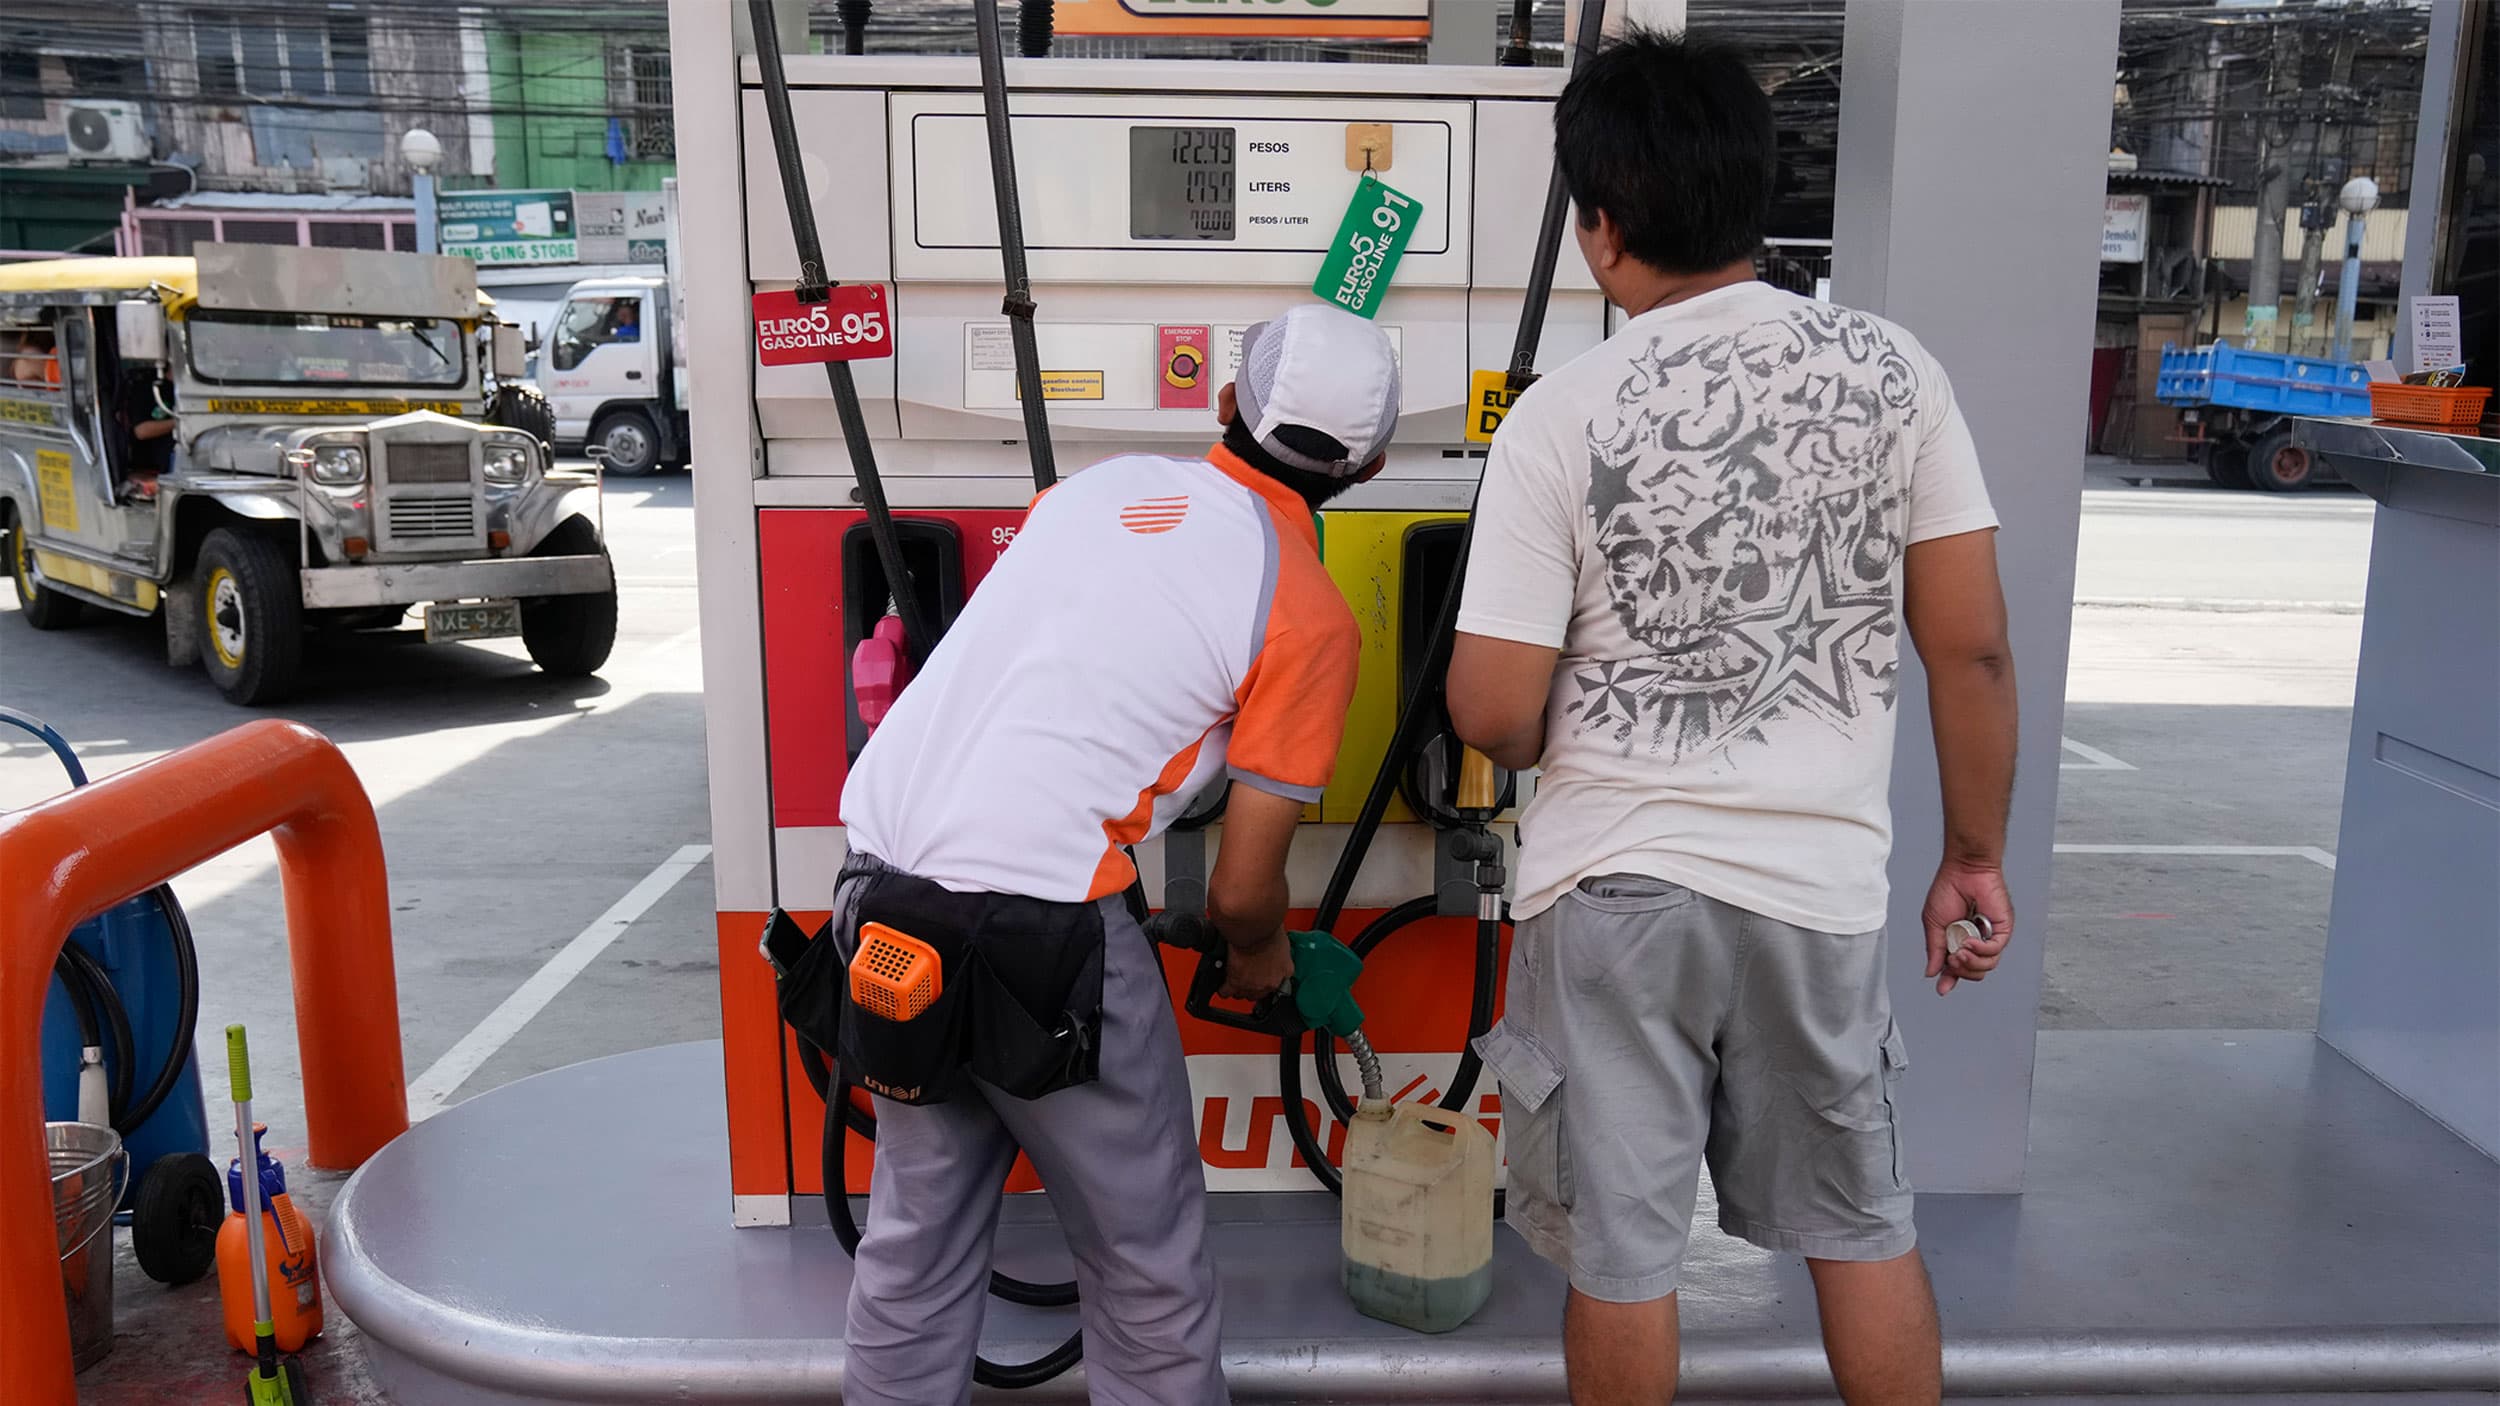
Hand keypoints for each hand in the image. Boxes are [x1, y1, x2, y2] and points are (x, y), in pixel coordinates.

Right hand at [1219, 929, 1293, 1003]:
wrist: (1255, 929)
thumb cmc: (1269, 929)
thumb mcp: (1283, 941)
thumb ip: (1280, 950)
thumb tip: (1275, 947)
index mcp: (1285, 971)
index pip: (1278, 984)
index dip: (1267, 980)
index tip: (1262, 976)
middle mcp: (1270, 982)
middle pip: (1259, 993)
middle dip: (1252, 986)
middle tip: (1247, 977)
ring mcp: (1253, 984)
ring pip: (1243, 994)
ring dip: (1238, 988)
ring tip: (1233, 981)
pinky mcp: (1236, 982)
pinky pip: (1227, 992)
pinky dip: (1224, 989)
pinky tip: (1223, 986)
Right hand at [1922, 860, 2012, 995]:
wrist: (1964, 871)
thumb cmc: (1948, 890)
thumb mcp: (1933, 924)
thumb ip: (1935, 949)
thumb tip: (1931, 972)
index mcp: (1958, 940)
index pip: (1957, 967)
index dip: (1950, 979)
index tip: (1942, 988)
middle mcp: (1976, 941)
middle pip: (1975, 972)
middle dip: (1961, 971)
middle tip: (1952, 959)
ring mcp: (1990, 936)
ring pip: (1987, 966)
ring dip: (1971, 963)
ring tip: (1960, 951)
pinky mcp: (2002, 930)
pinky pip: (1994, 951)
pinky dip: (1981, 950)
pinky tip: (1970, 942)